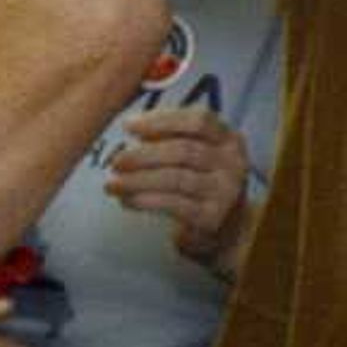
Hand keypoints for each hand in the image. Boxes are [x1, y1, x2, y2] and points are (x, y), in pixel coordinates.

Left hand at [105, 107, 253, 264]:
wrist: (225, 226)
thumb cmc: (200, 180)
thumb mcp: (195, 153)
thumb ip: (170, 136)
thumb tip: (135, 126)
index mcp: (229, 139)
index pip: (199, 120)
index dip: (161, 121)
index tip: (128, 126)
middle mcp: (233, 163)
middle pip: (184, 150)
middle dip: (143, 155)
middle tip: (116, 162)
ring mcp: (225, 191)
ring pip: (176, 179)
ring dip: (138, 180)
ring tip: (113, 184)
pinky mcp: (211, 216)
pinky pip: (173, 204)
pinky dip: (145, 200)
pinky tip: (127, 200)